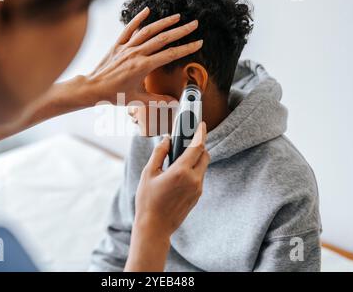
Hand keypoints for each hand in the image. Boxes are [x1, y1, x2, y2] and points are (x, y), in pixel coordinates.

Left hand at [88, 7, 202, 104]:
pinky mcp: (118, 45)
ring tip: (178, 17)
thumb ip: (158, 100)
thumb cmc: (113, 95)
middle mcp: (136, 54)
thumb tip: (175, 103)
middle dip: (181, 31)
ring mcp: (126, 47)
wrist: (92, 88)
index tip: (198, 43)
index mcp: (143, 67)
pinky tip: (147, 10)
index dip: (186, 48)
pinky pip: (129, 29)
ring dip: (164, 22)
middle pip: (163, 39)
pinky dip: (138, 18)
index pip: (170, 55)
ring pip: (148, 31)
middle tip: (194, 24)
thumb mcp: (138, 100)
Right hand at [125, 122, 209, 271]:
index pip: (197, 147)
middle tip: (188, 140)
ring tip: (181, 157)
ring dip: (196, 159)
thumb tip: (167, 139)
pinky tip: (180, 172)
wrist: (154, 227)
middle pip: (205, 155)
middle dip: (199, 145)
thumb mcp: (148, 173)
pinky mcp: (197, 196)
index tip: (201, 124)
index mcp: (181, 171)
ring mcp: (197, 189)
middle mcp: (193, 180)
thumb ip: (159, 153)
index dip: (200, 133)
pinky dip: (193, 170)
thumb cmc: (147, 200)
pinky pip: (199, 177)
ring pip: (203, 167)